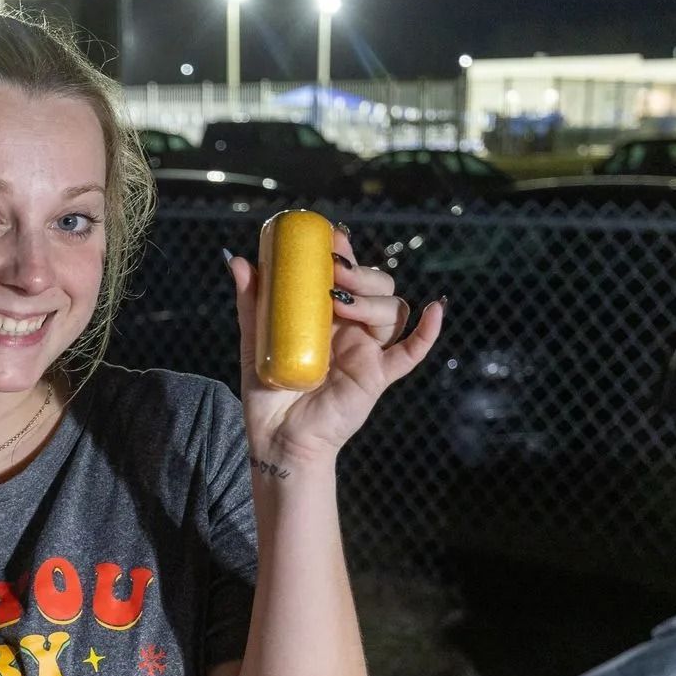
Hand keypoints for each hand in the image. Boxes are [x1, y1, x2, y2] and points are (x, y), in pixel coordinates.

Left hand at [226, 226, 443, 469]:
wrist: (278, 437)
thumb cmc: (267, 393)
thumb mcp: (255, 339)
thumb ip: (251, 302)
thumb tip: (239, 261)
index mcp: (327, 316)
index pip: (348, 274)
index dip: (346, 252)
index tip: (330, 238)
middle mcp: (353, 329)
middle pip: (379, 286)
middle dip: (362, 273)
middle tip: (334, 274)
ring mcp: (368, 351)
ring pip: (393, 310)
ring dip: (374, 299)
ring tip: (343, 303)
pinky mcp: (377, 375)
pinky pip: (411, 352)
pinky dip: (428, 331)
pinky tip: (436, 309)